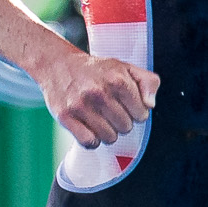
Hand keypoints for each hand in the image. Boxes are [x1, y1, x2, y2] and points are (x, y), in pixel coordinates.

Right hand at [36, 46, 156, 149]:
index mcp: (117, 79)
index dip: (137, 112)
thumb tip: (149, 105)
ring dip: (108, 132)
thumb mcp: (125, 67)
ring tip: (101, 119)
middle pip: (126, 127)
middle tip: (111, 111)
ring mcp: (81, 105)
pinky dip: (92, 140)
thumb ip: (148, 82)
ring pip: (109, 138)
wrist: (58, 64)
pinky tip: (90, 128)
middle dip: (122, 122)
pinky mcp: (66, 117)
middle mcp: (99, 92)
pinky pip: (89, 142)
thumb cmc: (95, 70)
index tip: (127, 106)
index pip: (141, 114)